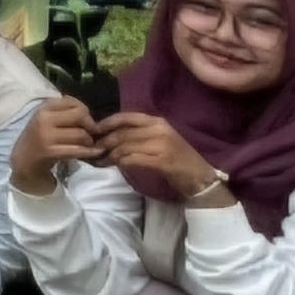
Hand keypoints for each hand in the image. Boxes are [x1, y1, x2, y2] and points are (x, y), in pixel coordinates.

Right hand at [10, 97, 101, 187]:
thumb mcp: (47, 120)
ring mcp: (46, 135)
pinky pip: (77, 149)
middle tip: (90, 135)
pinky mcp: (50, 151)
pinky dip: (89, 152)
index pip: (73, 102)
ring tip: (87, 146)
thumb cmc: (38, 139)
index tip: (84, 123)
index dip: (85, 112)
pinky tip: (94, 153)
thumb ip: (63, 111)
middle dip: (90, 125)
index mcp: (43, 108)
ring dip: (89, 141)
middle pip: (80, 115)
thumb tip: (86, 110)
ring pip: (81, 134)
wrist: (23, 162)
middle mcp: (43, 118)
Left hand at [95, 112, 221, 198]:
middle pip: (122, 133)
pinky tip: (117, 166)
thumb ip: (139, 135)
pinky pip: (134, 159)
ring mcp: (162, 144)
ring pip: (125, 146)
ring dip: (110, 154)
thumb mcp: (159, 140)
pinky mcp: (162, 160)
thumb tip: (111, 136)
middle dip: (104, 142)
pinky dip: (122, 162)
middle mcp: (159, 129)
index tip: (94, 131)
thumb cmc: (177, 159)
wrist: (200, 177)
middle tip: (94, 151)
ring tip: (102, 160)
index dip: (107, 123)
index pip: (126, 117)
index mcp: (157, 121)